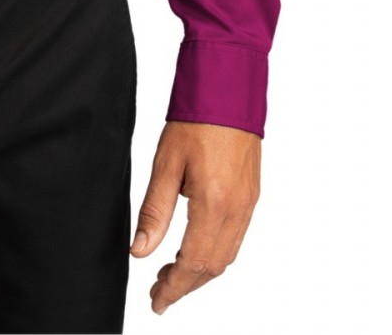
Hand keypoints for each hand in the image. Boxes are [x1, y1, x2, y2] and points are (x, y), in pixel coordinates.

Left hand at [130, 120, 260, 314]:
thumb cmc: (196, 120)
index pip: (193, 265)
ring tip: (172, 273)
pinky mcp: (252, 195)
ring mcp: (248, 204)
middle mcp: (237, 210)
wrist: (228, 90)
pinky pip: (235, 238)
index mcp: (214, 205)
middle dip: (185, 285)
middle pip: (212, 267)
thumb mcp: (165, 164)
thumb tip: (140, 251)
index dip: (173, 287)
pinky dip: (215, 254)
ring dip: (200, 272)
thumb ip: (154, 211)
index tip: (156, 301)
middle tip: (158, 292)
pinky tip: (196, 249)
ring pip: (227, 256)